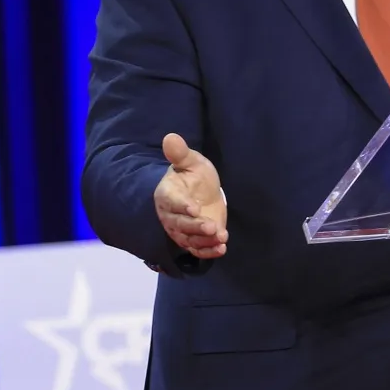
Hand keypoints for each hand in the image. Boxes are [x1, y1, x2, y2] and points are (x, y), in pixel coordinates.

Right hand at [153, 132, 227, 267]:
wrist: (201, 193)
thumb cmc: (194, 175)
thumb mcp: (191, 162)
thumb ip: (181, 154)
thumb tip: (170, 137)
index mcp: (168, 194)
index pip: (171, 202)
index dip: (182, 206)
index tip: (194, 208)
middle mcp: (171, 216)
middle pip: (180, 225)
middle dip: (196, 227)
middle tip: (213, 226)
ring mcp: (181, 231)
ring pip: (190, 240)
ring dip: (205, 241)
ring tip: (221, 237)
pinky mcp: (194, 241)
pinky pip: (197, 250)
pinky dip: (209, 252)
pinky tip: (222, 248)